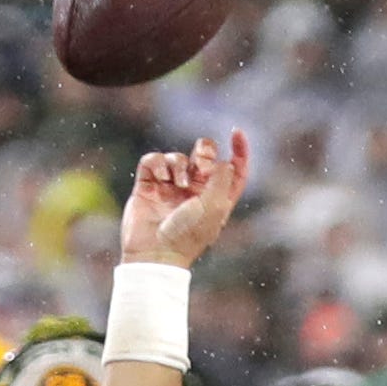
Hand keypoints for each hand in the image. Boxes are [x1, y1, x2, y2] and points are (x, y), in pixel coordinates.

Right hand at [121, 129, 250, 267]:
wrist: (154, 253)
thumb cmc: (187, 235)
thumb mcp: (213, 207)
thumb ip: (222, 179)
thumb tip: (227, 161)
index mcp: (217, 198)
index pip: (233, 170)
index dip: (239, 150)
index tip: (236, 132)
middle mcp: (195, 191)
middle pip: (203, 156)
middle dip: (204, 151)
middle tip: (200, 163)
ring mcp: (170, 188)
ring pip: (177, 157)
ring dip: (178, 163)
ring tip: (176, 183)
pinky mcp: (148, 186)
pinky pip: (153, 160)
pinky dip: (157, 163)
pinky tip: (159, 178)